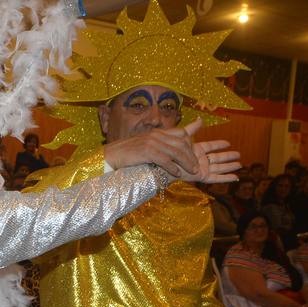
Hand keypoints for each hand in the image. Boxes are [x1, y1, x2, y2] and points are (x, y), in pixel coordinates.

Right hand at [103, 119, 240, 182]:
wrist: (110, 156)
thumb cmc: (127, 154)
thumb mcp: (145, 146)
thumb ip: (159, 146)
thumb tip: (168, 154)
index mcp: (156, 132)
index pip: (180, 133)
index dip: (191, 142)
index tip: (197, 152)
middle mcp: (156, 135)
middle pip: (181, 143)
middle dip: (192, 155)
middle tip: (197, 167)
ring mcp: (151, 142)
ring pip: (176, 151)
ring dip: (186, 163)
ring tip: (192, 171)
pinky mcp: (146, 151)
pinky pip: (165, 159)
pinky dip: (173, 167)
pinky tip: (178, 174)